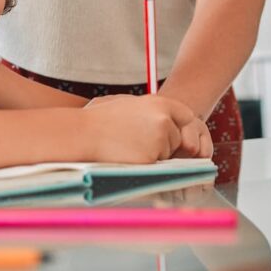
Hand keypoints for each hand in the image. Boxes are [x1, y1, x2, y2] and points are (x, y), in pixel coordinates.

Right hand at [84, 95, 210, 163]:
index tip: (171, 133)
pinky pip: (156, 167)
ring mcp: (160, 140)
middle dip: (166, 144)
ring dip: (154, 155)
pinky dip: (145, 165)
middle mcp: (164, 120)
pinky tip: (127, 156)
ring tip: (128, 147)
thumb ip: (152, 110)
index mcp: (159, 103)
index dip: (180, 126)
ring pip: (168, 155)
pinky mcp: (153, 158)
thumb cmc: (101, 121)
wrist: (83, 134)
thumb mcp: (130, 104)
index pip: (187, 116)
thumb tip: (168, 121)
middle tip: (140, 142)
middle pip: (179, 139)